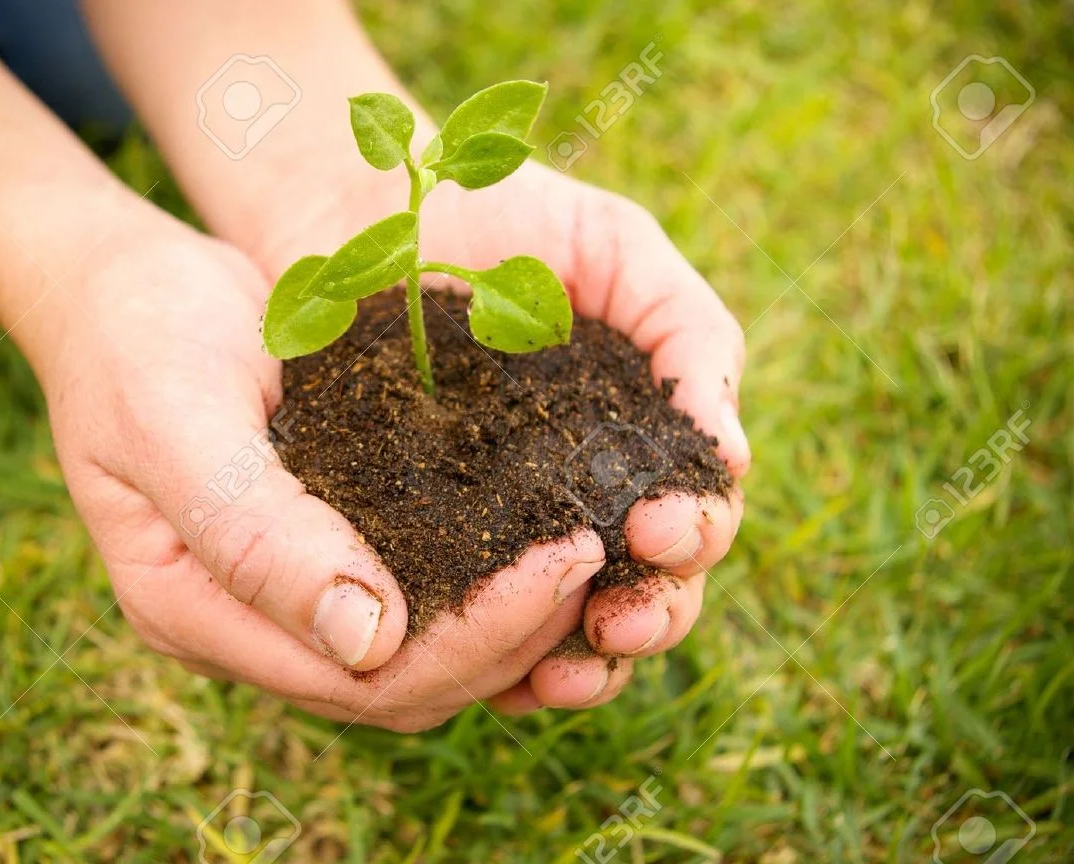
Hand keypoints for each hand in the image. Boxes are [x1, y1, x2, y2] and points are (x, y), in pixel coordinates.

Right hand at [41, 215, 617, 729]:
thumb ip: (253, 534)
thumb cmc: (136, 340)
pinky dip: (483, 576)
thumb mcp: (176, 421)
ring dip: (509, 619)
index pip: (361, 680)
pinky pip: (417, 592)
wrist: (121, 289)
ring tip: (587, 548)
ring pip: (421, 655)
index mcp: (195, 612)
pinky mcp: (322, 547)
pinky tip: (539, 528)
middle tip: (594, 553)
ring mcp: (284, 593)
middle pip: (404, 684)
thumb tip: (368, 641)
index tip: (562, 561)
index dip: (473, 639)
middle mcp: (247, 624)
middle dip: (510, 636)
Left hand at [251, 163, 748, 714]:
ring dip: (582, 664)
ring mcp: (506, 525)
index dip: (693, 536)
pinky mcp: (427, 541)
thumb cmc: (496, 211)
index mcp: (638, 435)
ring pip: (565, 624)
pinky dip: (493, 658)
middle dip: (647, 614)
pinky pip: (471, 619)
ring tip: (561, 672)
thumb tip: (733, 456)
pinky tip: (494, 677)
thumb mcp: (613, 249)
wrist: (360, 204)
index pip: (694, 513)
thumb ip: (687, 333)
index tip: (660, 527)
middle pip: (644, 588)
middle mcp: (583, 492)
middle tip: (621, 618)